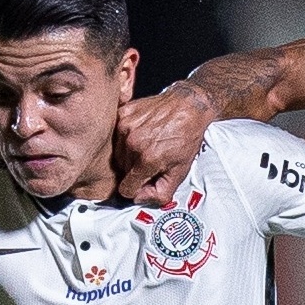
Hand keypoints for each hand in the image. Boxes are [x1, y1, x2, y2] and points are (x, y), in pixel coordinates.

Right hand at [115, 80, 214, 203]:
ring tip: (147, 144)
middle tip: (151, 159)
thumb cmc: (186, 136)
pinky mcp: (123, 114)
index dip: (136, 188)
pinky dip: (126, 137)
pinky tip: (141, 132)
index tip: (144, 180)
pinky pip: (116, 135)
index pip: (126, 188)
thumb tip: (140, 198)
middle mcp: (133, 142)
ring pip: (117, 154)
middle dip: (134, 169)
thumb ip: (160, 193)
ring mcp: (125, 126)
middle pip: (122, 170)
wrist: (188, 106)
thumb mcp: (180, 172)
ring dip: (129, 153)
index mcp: (147, 159)